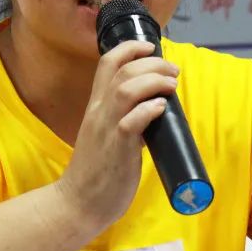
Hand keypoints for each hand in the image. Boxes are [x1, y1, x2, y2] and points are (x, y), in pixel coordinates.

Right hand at [56, 40, 178, 229]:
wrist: (78, 202)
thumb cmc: (96, 171)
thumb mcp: (105, 134)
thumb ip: (123, 118)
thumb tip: (152, 110)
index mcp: (95, 106)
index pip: (107, 62)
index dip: (130, 48)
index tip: (150, 48)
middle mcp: (99, 112)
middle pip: (123, 70)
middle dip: (153, 63)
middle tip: (173, 71)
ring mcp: (106, 129)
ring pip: (126, 89)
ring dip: (154, 81)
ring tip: (172, 85)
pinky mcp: (117, 149)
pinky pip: (132, 121)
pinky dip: (150, 109)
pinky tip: (162, 109)